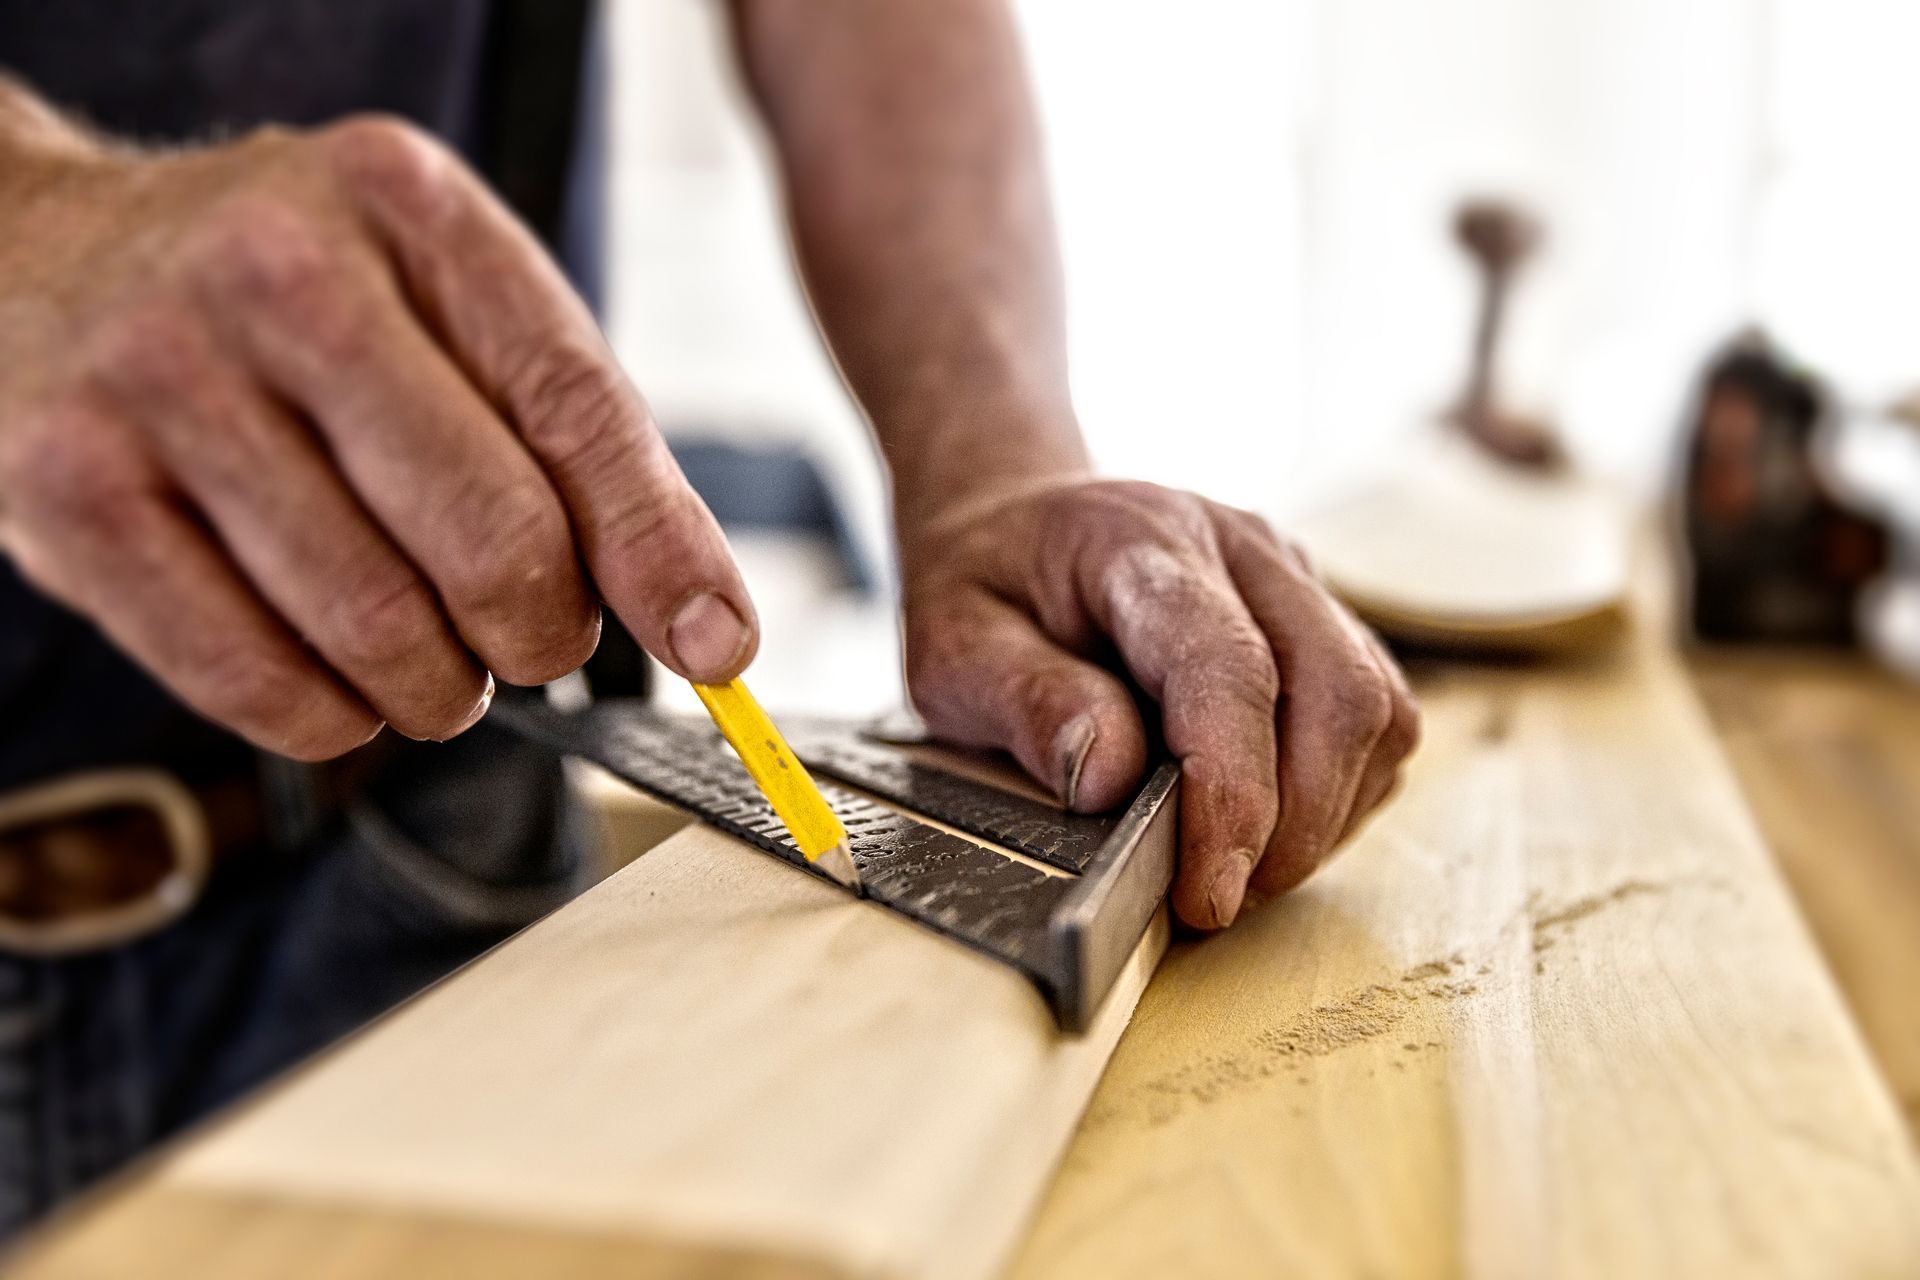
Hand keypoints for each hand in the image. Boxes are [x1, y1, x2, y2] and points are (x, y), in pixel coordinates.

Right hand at [0, 86, 755, 758]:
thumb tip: (710, 630)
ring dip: (441, 688)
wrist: (43, 260)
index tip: (718, 646)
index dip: (660, 551)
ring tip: (434, 656)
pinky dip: (333, 715)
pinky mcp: (67, 492)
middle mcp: (275, 274)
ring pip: (379, 629)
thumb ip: (580, 446)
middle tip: (531, 638)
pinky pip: (255, 680)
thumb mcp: (448, 308)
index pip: (577, 409)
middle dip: (542, 633)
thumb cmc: (293, 303)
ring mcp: (158, 380)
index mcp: (406, 208)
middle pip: (491, 539)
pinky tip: (341, 678)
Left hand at [899, 476, 1419, 928]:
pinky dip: (1340, 793)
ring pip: (1375, 707)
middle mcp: (1241, 549)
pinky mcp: (1320, 617)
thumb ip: (1027, 705)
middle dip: (1295, 826)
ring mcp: (1293, 578)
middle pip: (1336, 691)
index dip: (1234, 793)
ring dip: (1324, 815)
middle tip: (1218, 899)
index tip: (1208, 892)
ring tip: (1238, 867)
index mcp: (1143, 543)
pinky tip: (1266, 824)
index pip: (1228, 669)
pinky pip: (1377, 716)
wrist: (1017, 518)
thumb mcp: (953, 648)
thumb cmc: (986, 587)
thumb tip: (1111, 782)